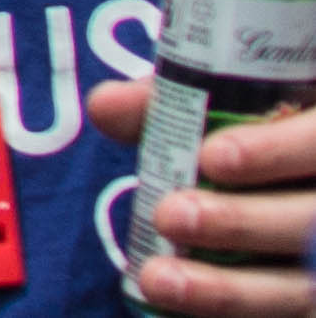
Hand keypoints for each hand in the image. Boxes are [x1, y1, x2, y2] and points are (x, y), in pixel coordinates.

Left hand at [92, 79, 315, 311]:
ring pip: (298, 286)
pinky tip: (179, 312)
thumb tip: (106, 106)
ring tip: (157, 278)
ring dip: (228, 289)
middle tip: (171, 216)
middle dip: (240, 222)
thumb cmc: (244, 140)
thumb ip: (168, 105)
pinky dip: (230, 316)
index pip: (315, 142)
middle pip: (308, 221)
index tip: (211, 158)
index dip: (274, 150)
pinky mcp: (308, 306)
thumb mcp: (214, 111)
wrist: (269, 194)